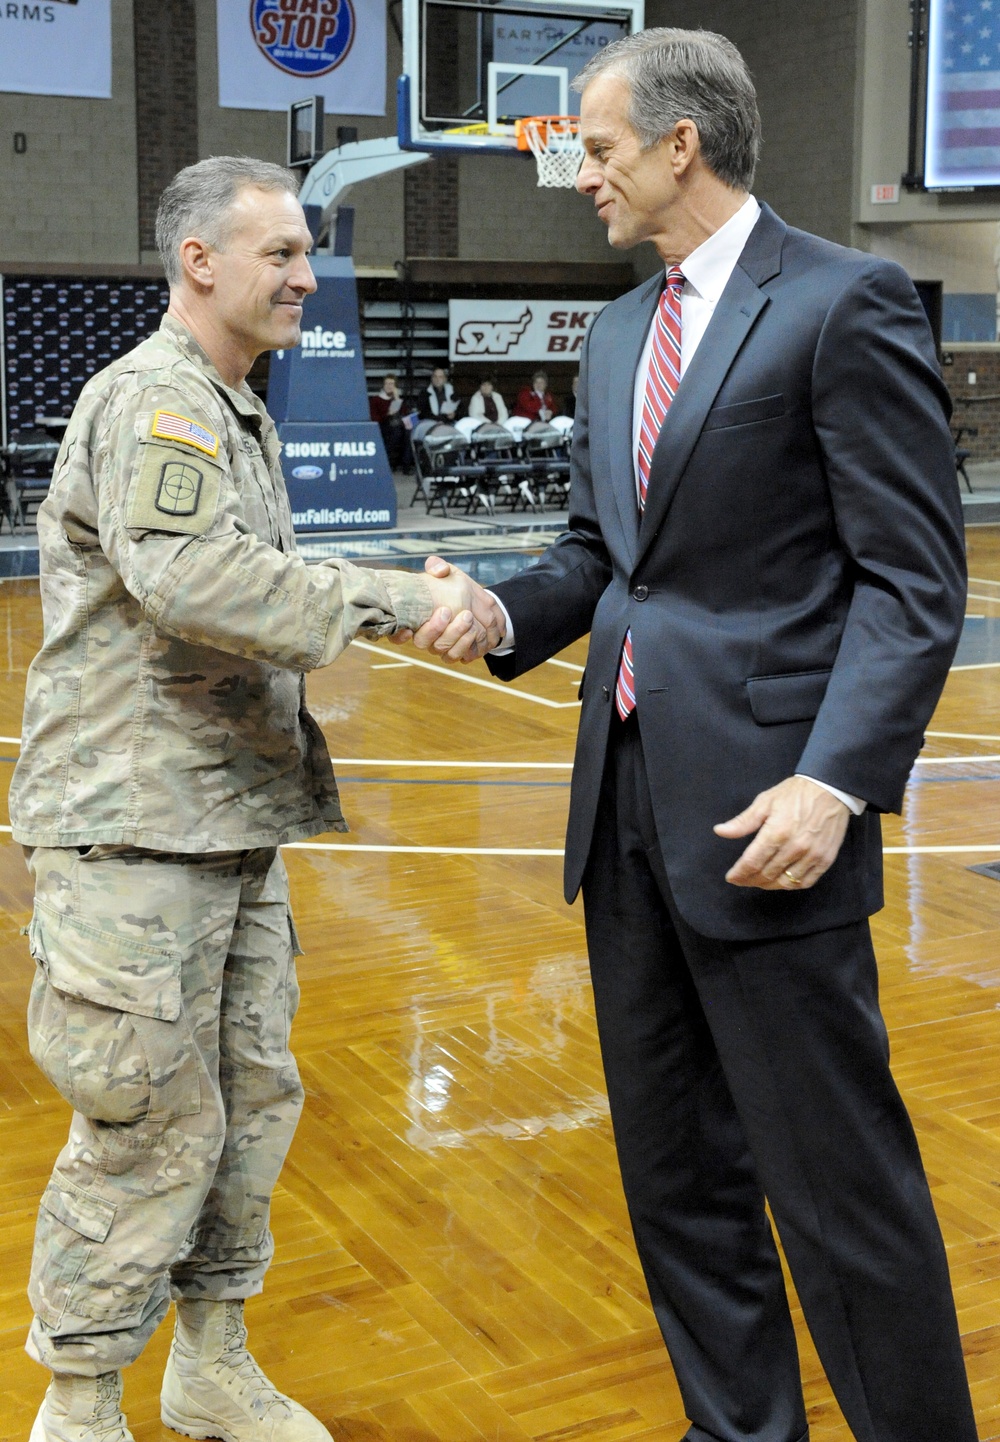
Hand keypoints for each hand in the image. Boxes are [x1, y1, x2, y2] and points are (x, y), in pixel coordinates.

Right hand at [391, 556, 505, 662]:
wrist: (472, 602)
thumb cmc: (451, 587)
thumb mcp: (446, 574)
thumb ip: (439, 568)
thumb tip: (437, 569)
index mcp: (414, 618)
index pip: (396, 633)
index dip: (398, 636)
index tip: (408, 629)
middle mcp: (422, 635)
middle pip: (422, 641)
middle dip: (435, 628)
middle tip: (447, 611)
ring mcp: (436, 645)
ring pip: (440, 649)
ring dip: (454, 634)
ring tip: (467, 617)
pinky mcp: (452, 653)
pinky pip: (455, 656)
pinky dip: (465, 646)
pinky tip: (472, 632)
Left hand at [713, 776, 850, 890]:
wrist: (830, 789)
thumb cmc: (795, 793)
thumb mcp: (765, 802)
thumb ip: (743, 822)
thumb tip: (719, 831)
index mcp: (776, 832)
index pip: (752, 862)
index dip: (739, 873)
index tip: (731, 877)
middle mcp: (795, 847)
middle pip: (766, 874)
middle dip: (750, 880)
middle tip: (742, 879)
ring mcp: (812, 855)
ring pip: (785, 882)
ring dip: (768, 885)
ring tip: (758, 881)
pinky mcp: (825, 860)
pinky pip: (805, 882)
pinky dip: (790, 885)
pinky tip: (780, 881)